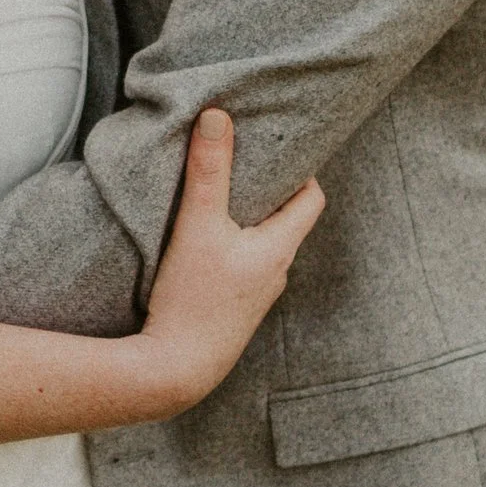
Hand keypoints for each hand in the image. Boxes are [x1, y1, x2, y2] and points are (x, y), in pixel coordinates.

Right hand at [137, 108, 323, 412]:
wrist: (173, 370)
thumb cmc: (191, 299)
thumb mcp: (197, 225)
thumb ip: (208, 170)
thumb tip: (218, 115)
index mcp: (279, 249)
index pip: (311, 198)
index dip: (300, 170)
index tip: (276, 147)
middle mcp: (275, 274)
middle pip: (284, 220)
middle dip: (265, 191)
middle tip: (242, 162)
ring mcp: (253, 297)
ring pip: (257, 246)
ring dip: (243, 223)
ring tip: (216, 198)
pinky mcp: (229, 313)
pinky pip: (238, 270)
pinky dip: (227, 250)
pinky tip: (197, 245)